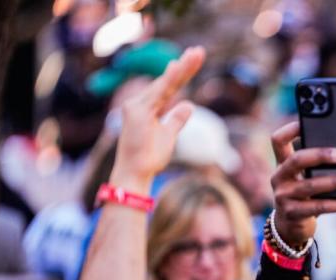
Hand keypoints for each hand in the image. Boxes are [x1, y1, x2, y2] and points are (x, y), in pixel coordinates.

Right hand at [110, 47, 204, 186]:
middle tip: (200, 51)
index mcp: (147, 107)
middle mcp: (140, 103)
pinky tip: (178, 67)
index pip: (169, 87)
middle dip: (185, 67)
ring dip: (181, 69)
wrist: (135, 173)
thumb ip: (176, 119)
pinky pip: (158, 93)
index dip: (182, 74)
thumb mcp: (169, 136)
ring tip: (196, 54)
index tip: (193, 60)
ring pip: (165, 84)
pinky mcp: (137, 111)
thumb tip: (189, 104)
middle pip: (168, 82)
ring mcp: (137, 105)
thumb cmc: (148, 157)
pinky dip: (169, 80)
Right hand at [269, 122, 335, 247]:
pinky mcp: (293, 214)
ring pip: (310, 185)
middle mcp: (279, 177)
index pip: (278, 140)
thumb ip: (319, 164)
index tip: (306, 122)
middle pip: (296, 160)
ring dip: (334, 181)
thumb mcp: (307, 177)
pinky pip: (319, 207)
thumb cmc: (305, 195)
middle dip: (319, 155)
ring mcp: (284, 196)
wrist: (291, 227)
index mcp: (282, 163)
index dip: (290, 129)